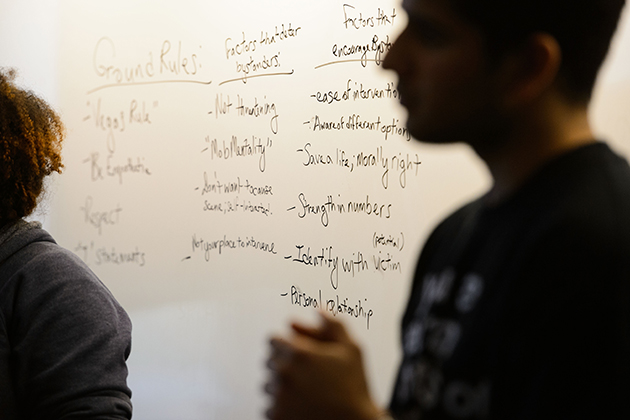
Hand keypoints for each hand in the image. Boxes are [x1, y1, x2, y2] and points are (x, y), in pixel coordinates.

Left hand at [265, 311, 381, 419]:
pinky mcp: (275, 415)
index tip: (296, 354)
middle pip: (268, 361)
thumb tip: (318, 309)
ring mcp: (278, 396)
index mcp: (299, 353)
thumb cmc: (354, 385)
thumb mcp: (352, 349)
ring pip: (266, 384)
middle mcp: (285, 372)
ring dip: (279, 386)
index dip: (285, 345)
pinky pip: (267, 405)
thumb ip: (334, 324)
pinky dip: (280, 407)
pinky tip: (300, 407)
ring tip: (303, 393)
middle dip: (282, 364)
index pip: (272, 340)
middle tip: (304, 375)